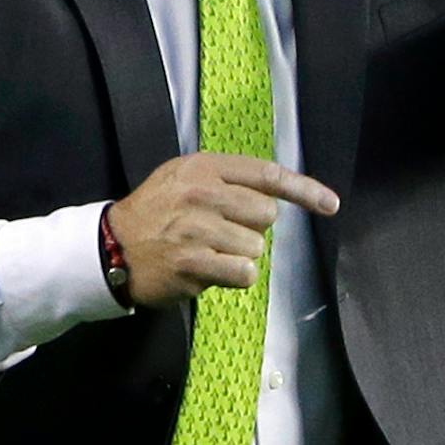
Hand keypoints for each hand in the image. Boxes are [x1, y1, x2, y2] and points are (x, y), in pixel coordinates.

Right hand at [107, 152, 339, 308]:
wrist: (113, 246)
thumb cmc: (157, 211)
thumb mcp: (186, 176)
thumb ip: (229, 178)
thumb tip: (278, 192)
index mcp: (204, 167)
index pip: (267, 174)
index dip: (305, 190)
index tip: (331, 205)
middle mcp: (201, 193)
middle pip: (266, 215)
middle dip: (252, 228)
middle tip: (222, 231)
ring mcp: (196, 229)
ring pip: (255, 248)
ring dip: (238, 256)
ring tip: (207, 251)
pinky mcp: (192, 263)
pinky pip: (243, 274)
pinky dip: (233, 277)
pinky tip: (209, 270)